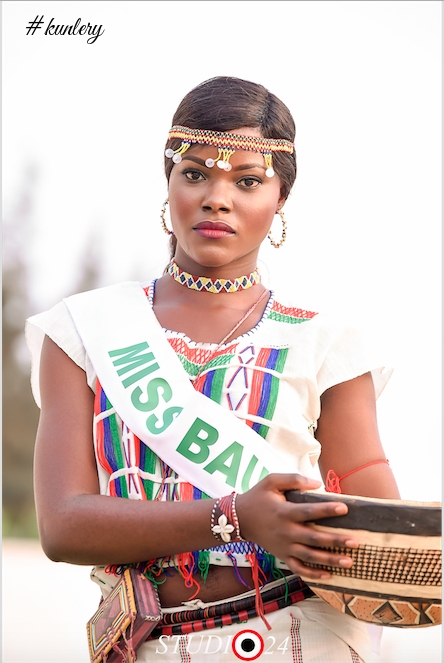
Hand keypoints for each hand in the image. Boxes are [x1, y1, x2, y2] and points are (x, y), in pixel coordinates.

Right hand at [235, 473, 358, 579]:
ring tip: (349, 562)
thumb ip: (294, 479)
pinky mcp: (282, 555)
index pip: (308, 511)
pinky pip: (298, 568)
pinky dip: (313, 574)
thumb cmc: (258, 496)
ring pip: (309, 557)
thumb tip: (317, 484)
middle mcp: (285, 531)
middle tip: (355, 542)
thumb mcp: (271, 481)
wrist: (239, 519)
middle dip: (335, 541)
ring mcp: (284, 546)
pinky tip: (329, 576)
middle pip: (313, 538)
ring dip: (330, 560)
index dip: (326, 510)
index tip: (344, 508)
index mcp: (284, 512)